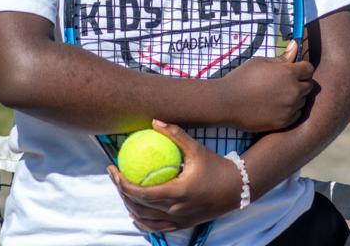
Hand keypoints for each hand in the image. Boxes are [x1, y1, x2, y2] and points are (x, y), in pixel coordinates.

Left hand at [109, 120, 243, 232]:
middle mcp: (175, 210)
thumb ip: (175, 134)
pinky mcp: (182, 225)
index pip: (140, 192)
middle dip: (120, 191)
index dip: (122, 183)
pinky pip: (157, 228)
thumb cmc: (216, 166)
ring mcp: (178, 220)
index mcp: (176, 192)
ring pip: (145, 219)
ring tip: (121, 190)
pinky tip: (135, 213)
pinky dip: (143, 221)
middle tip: (114, 175)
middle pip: (138, 206)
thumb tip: (154, 121)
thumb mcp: (196, 149)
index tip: (113, 169)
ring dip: (129, 205)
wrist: (236, 188)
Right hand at [217, 40, 313, 131]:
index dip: (302, 68)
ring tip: (278, 95)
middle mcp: (293, 91)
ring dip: (296, 97)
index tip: (293, 70)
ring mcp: (290, 108)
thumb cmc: (242, 78)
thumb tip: (296, 45)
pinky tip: (277, 106)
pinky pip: (296, 114)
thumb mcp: (261, 62)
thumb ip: (282, 57)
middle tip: (285, 83)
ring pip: (302, 100)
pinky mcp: (284, 122)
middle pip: (308, 85)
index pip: (309, 69)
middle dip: (300, 82)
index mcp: (288, 73)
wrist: (227, 102)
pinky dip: (290, 110)